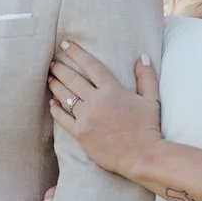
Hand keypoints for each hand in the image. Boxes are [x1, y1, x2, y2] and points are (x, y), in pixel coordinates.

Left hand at [48, 41, 161, 176]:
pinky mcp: (80, 133)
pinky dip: (56, 110)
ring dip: (55, 85)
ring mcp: (86, 117)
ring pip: (65, 96)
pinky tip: (52, 103)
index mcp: (112, 90)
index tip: (65, 44)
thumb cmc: (148, 127)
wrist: (142, 155)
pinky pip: (63, 118)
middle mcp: (96, 101)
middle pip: (72, 79)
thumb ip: (147, 77)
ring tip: (49, 79)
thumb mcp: (151, 100)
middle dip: (60, 68)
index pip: (91, 65)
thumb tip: (143, 57)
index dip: (76, 53)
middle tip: (52, 63)